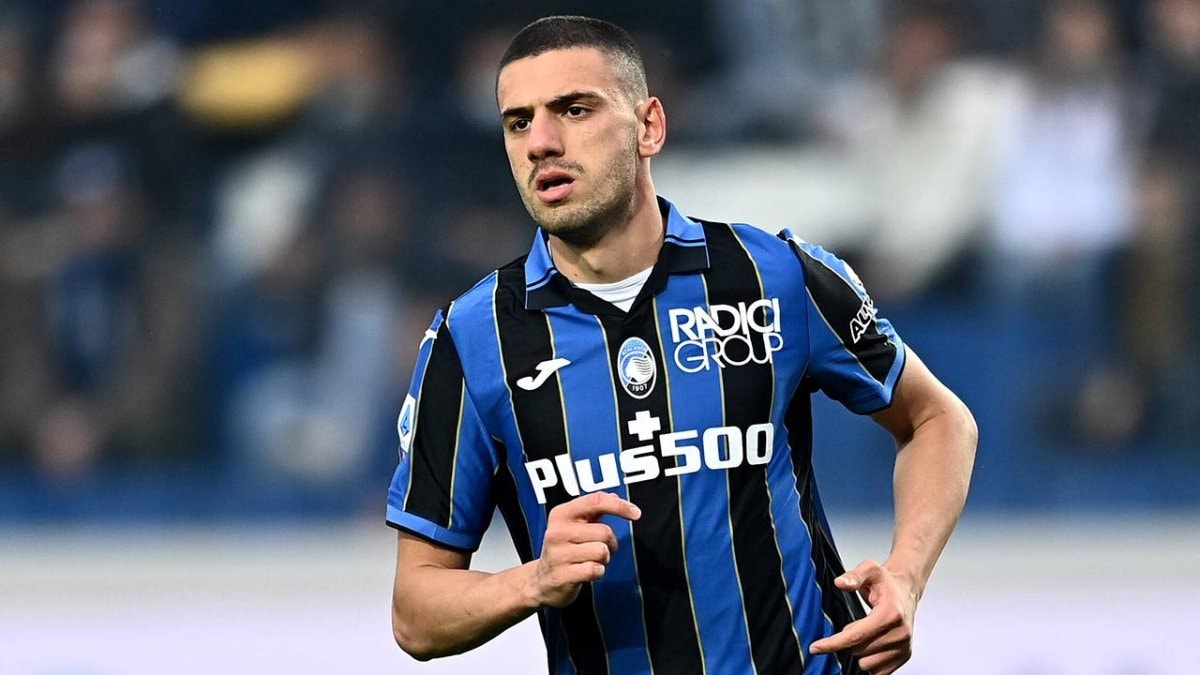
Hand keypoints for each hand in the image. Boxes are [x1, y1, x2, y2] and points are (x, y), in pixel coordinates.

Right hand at [533, 492, 640, 607]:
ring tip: (591, 560)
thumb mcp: (574, 524)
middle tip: (600, 549)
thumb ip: (594, 509)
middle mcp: (557, 532)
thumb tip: (614, 497)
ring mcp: (558, 554)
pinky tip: (586, 572)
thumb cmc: (564, 548)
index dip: (619, 506)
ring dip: (604, 559)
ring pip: (602, 551)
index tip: (636, 513)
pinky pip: (595, 570)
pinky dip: (598, 572)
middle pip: (604, 531)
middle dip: (610, 543)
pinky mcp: (562, 575)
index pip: (595, 501)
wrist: (542, 580)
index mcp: (561, 514)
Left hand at [809, 558, 918, 673]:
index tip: (815, 648)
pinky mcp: (904, 656)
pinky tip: (869, 645)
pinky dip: (870, 661)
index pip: (856, 636)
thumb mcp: (869, 569)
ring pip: (868, 665)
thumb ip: (854, 576)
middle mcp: (901, 633)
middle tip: (853, 625)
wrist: (906, 590)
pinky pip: (879, 672)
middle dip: (848, 642)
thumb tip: (840, 583)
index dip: (833, 643)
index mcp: (890, 614)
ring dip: (859, 653)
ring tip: (863, 634)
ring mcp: (904, 647)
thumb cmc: (886, 582)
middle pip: (859, 652)